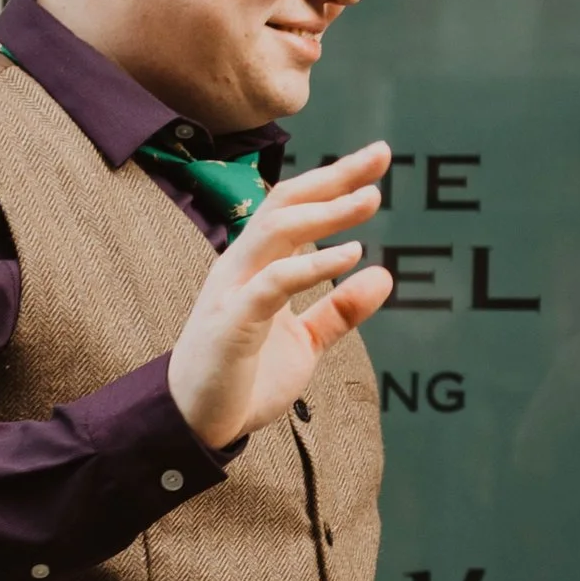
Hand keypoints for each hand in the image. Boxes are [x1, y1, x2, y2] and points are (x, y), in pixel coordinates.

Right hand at [166, 144, 394, 448]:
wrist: (195, 425)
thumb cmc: (244, 378)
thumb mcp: (305, 342)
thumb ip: (340, 310)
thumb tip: (384, 275)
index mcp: (256, 266)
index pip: (293, 207)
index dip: (333, 181)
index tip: (376, 161)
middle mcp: (241, 267)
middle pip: (285, 204)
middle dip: (333, 177)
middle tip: (379, 155)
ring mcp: (232, 291)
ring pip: (276, 232)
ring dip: (326, 212)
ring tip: (370, 200)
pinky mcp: (232, 323)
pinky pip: (273, 283)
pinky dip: (312, 265)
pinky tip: (349, 254)